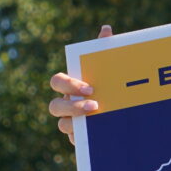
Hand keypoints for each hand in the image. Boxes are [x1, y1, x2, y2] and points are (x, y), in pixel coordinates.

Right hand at [48, 25, 112, 145]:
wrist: (116, 114)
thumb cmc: (107, 86)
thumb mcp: (107, 69)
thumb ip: (104, 49)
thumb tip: (106, 29)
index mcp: (69, 86)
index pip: (57, 82)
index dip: (69, 84)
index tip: (89, 87)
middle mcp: (65, 104)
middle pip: (54, 106)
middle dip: (71, 106)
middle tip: (94, 104)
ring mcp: (70, 123)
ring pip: (62, 125)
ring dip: (76, 124)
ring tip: (96, 121)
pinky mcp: (79, 139)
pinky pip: (75, 141)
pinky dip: (84, 138)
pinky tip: (99, 136)